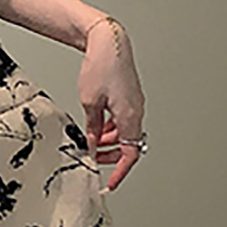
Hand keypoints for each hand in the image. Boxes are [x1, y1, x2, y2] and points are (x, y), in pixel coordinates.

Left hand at [78, 17, 145, 192]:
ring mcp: (134, 105)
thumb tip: (91, 147)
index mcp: (130, 117)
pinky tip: (95, 126)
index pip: (129, 155)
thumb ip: (92, 129)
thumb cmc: (101, 67)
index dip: (119, 172)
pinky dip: (109, 128)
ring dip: (108, 141)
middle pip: (127, 145)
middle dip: (110, 156)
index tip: (110, 183)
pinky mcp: (129, 98)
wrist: (108, 42)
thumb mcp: (89, 103)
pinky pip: (122, 121)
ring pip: (123, 133)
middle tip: (93, 160)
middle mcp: (136, 112)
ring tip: (90, 141)